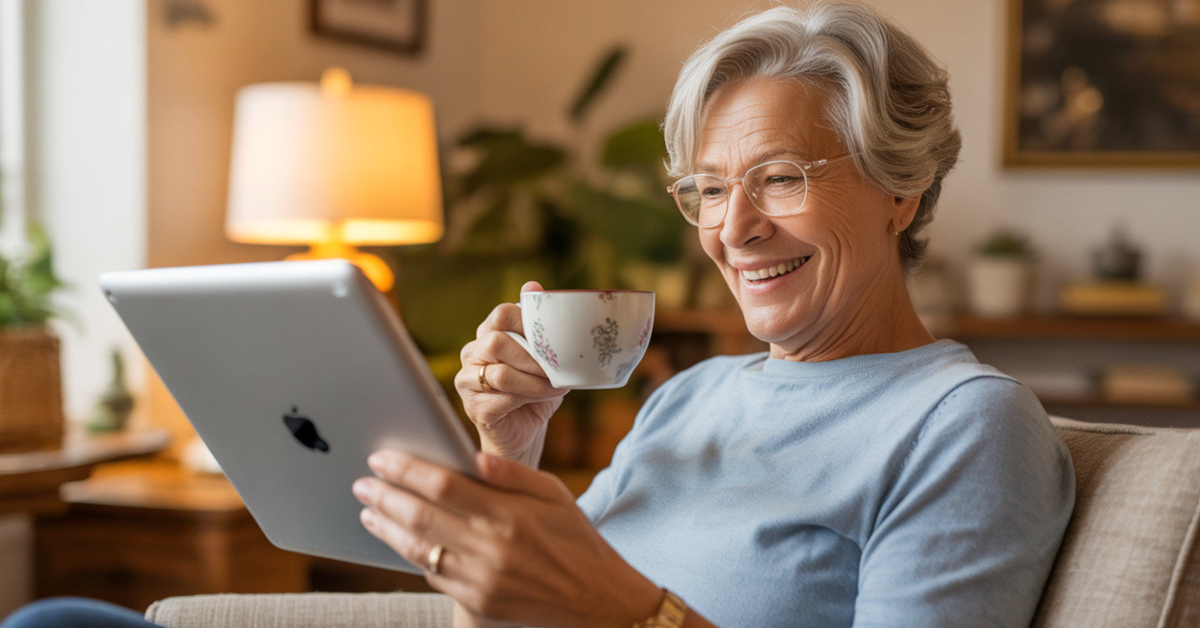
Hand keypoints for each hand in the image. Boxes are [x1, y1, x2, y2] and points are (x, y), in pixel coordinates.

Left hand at [352, 451, 661, 627]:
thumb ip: (511, 474)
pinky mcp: (479, 606)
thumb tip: (470, 457)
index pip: (444, 485)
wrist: (600, 600)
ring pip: (419, 551)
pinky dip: (414, 557)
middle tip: (362, 483)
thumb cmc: (576, 539)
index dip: (406, 470)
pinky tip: (402, 541)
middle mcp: (492, 549)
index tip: (380, 457)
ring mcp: (482, 582)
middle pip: (422, 517)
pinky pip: (435, 578)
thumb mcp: (555, 494)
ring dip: (388, 529)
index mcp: (511, 515)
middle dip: (385, 497)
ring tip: (370, 511)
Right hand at [454, 281, 566, 463]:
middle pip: (496, 341)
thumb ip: (539, 327)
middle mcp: (472, 354)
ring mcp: (467, 381)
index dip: (528, 322)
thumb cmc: (534, 391)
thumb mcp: (543, 358)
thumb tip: (533, 285)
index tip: (551, 339)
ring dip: (534, 382)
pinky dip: (528, 400)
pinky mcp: (473, 408)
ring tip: (554, 388)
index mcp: (488, 335)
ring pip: (500, 373)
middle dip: (533, 357)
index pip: (501, 314)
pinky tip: (543, 401)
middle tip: (556, 370)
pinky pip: (501, 399)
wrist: (525, 431)